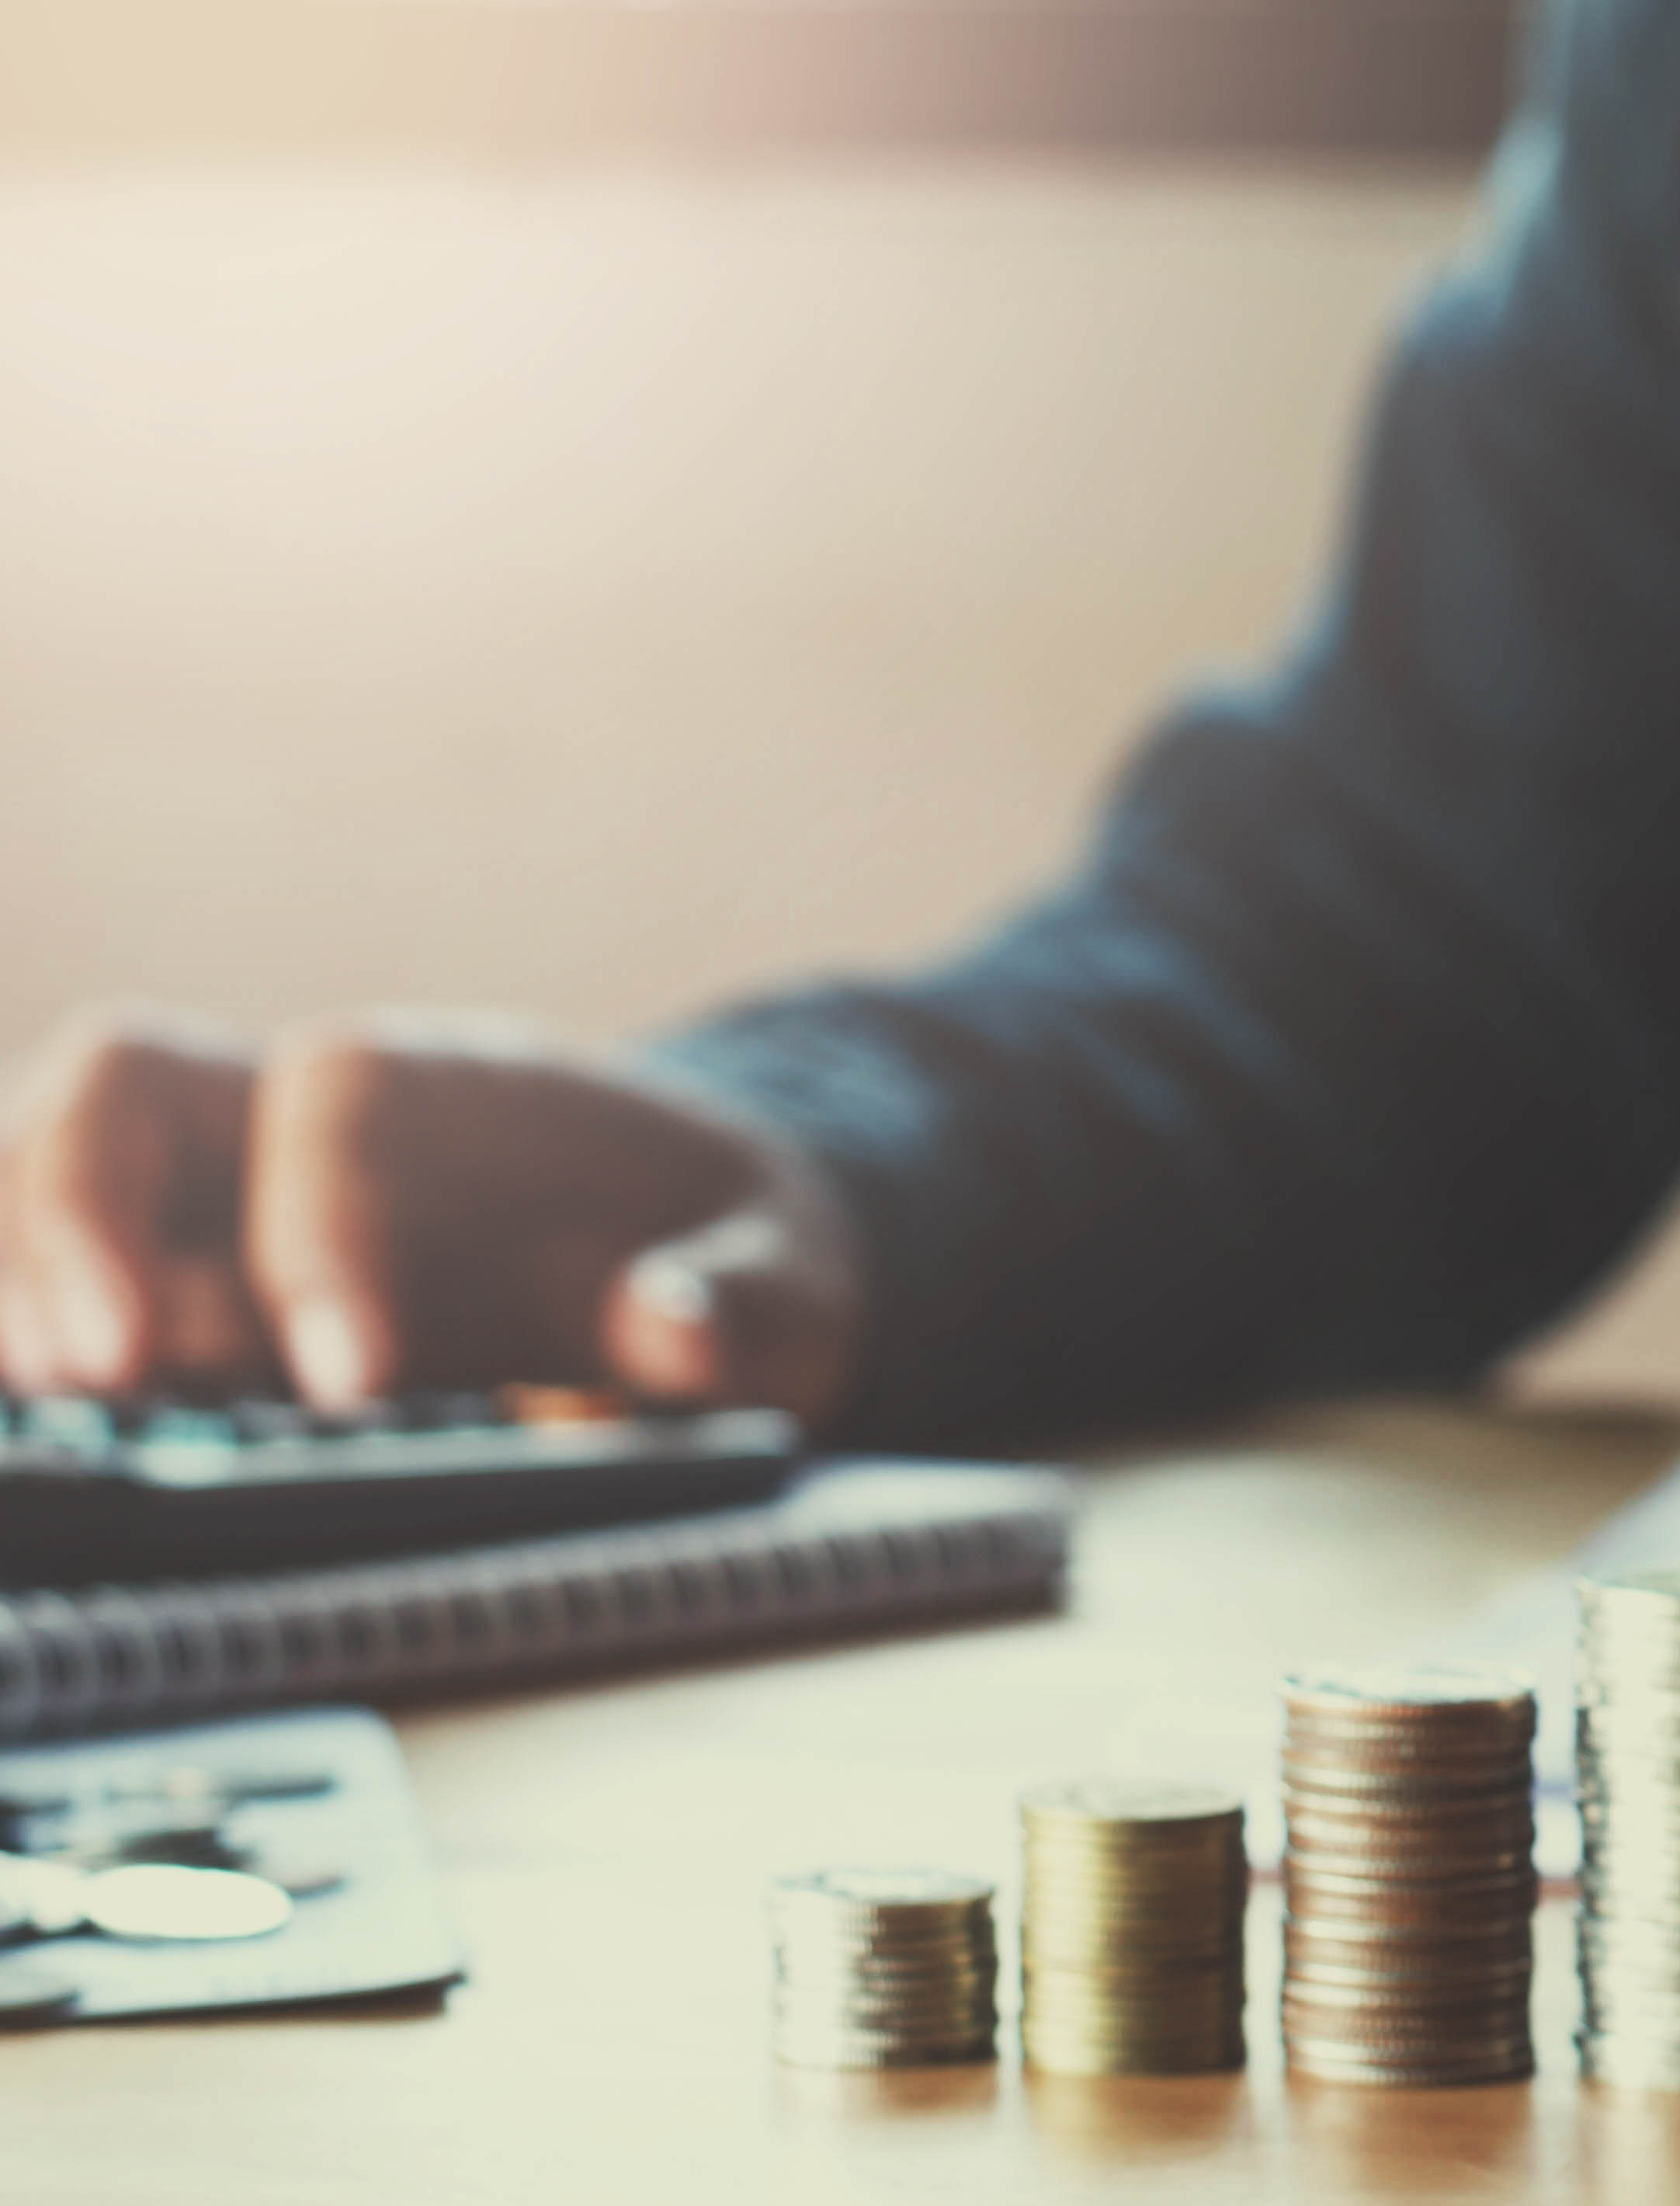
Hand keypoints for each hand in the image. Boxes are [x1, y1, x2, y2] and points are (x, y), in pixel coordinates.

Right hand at [0, 1005, 860, 1421]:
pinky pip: (26, 1258)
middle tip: (106, 1375)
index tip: (350, 1379)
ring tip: (30, 1401)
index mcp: (448, 1088)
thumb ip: (749, 1300)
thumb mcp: (787, 1276)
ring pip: (37, 1157)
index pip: (338, 1105)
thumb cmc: (714, 1247)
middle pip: (126, 1089)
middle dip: (83, 1217)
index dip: (322, 1230)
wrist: (682, 1236)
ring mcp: (202, 1186)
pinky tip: (9, 1405)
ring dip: (7, 1266)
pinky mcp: (152, 1270)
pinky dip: (3, 1304)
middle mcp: (291, 1108)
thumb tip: (672, 1334)